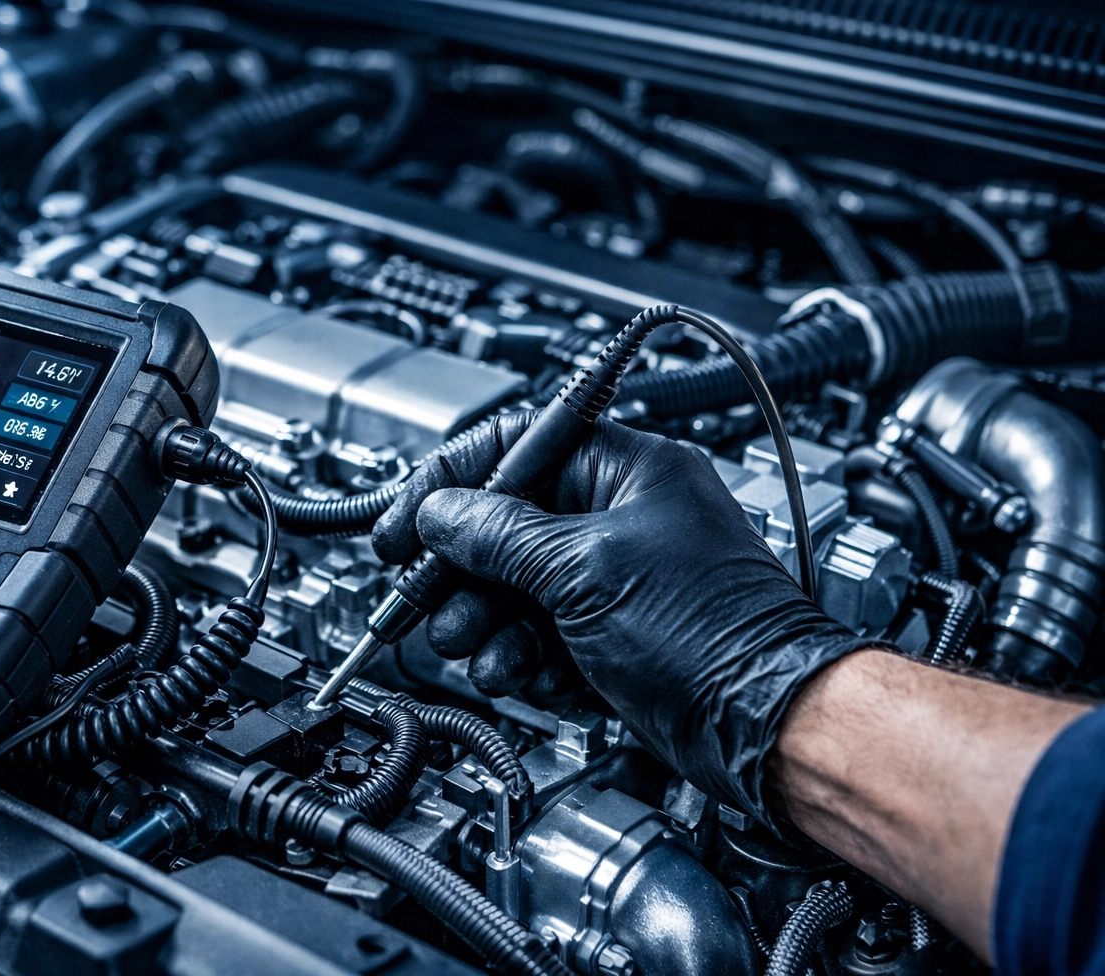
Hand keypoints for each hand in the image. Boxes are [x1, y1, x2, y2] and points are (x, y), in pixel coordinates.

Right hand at [372, 410, 869, 822]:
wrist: (765, 724)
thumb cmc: (714, 633)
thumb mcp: (585, 568)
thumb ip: (500, 535)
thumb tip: (443, 514)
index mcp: (627, 471)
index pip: (516, 446)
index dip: (451, 482)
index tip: (406, 523)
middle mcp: (619, 518)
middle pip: (504, 525)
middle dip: (461, 570)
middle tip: (428, 599)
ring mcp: (614, 579)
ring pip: (514, 588)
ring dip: (484, 621)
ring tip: (476, 645)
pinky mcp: (611, 636)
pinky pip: (538, 636)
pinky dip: (521, 658)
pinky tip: (522, 673)